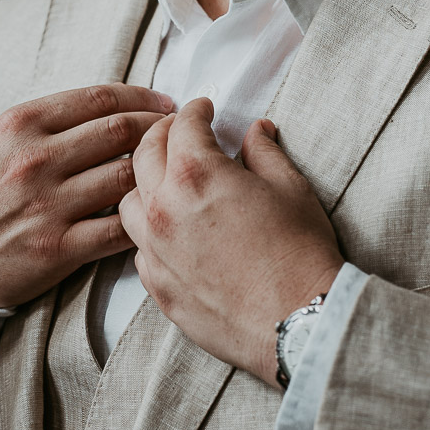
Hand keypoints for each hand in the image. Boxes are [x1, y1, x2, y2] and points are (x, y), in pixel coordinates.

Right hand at [0, 84, 175, 306]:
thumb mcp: (0, 140)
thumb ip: (51, 121)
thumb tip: (114, 107)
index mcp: (22, 124)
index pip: (100, 99)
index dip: (143, 97)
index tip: (164, 103)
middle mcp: (36, 160)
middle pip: (121, 132)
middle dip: (161, 128)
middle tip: (181, 132)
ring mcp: (48, 205)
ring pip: (126, 178)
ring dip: (160, 172)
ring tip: (176, 170)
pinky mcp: (58, 248)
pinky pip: (119, 229)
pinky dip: (145, 218)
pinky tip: (157, 212)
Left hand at [119, 98, 341, 382]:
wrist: (299, 322)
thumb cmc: (300, 252)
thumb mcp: (290, 187)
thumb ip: (264, 153)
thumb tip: (256, 132)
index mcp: (196, 173)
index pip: (182, 125)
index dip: (195, 110)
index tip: (203, 108)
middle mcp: (164, 208)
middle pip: (143, 155)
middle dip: (161, 135)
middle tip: (179, 132)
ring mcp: (155, 250)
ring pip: (128, 202)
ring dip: (144, 184)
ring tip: (165, 181)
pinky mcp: (158, 286)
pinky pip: (139, 248)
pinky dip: (149, 231)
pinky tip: (170, 231)